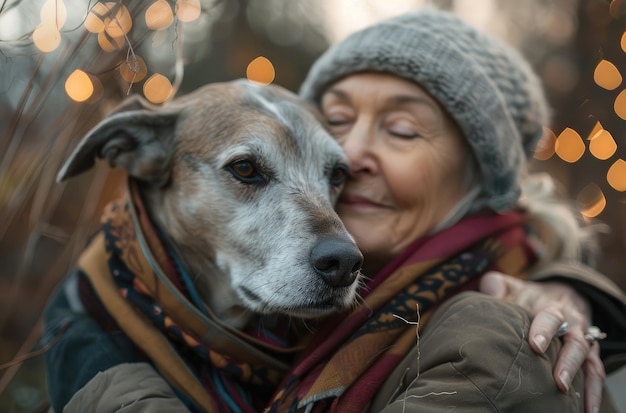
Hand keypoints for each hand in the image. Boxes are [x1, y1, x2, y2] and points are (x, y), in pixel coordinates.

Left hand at [479, 271, 605, 412]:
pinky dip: (593, 393)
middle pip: (575, 342)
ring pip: (588, 360)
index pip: (551, 317)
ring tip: (572, 399)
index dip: (544, 330)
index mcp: (552, 308)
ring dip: (583, 381)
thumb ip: (498, 285)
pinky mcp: (588, 358)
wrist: (557, 298)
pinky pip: (595, 374)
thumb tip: (490, 289)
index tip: (535, 345)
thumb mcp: (514, 288)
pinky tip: (588, 410)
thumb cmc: (528, 298)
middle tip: (558, 380)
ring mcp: (582, 343)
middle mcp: (573, 325)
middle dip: (567, 361)